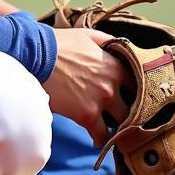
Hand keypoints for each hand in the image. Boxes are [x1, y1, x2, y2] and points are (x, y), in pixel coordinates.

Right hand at [43, 23, 131, 146]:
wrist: (35, 55)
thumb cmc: (60, 44)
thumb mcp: (87, 35)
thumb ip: (108, 42)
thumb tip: (122, 46)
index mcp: (116, 67)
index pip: (139, 87)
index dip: (135, 94)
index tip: (130, 99)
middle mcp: (113, 86)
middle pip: (133, 109)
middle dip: (128, 113)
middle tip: (122, 116)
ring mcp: (100, 102)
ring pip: (121, 125)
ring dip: (117, 128)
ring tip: (112, 130)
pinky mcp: (86, 115)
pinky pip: (102, 136)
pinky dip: (101, 139)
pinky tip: (98, 139)